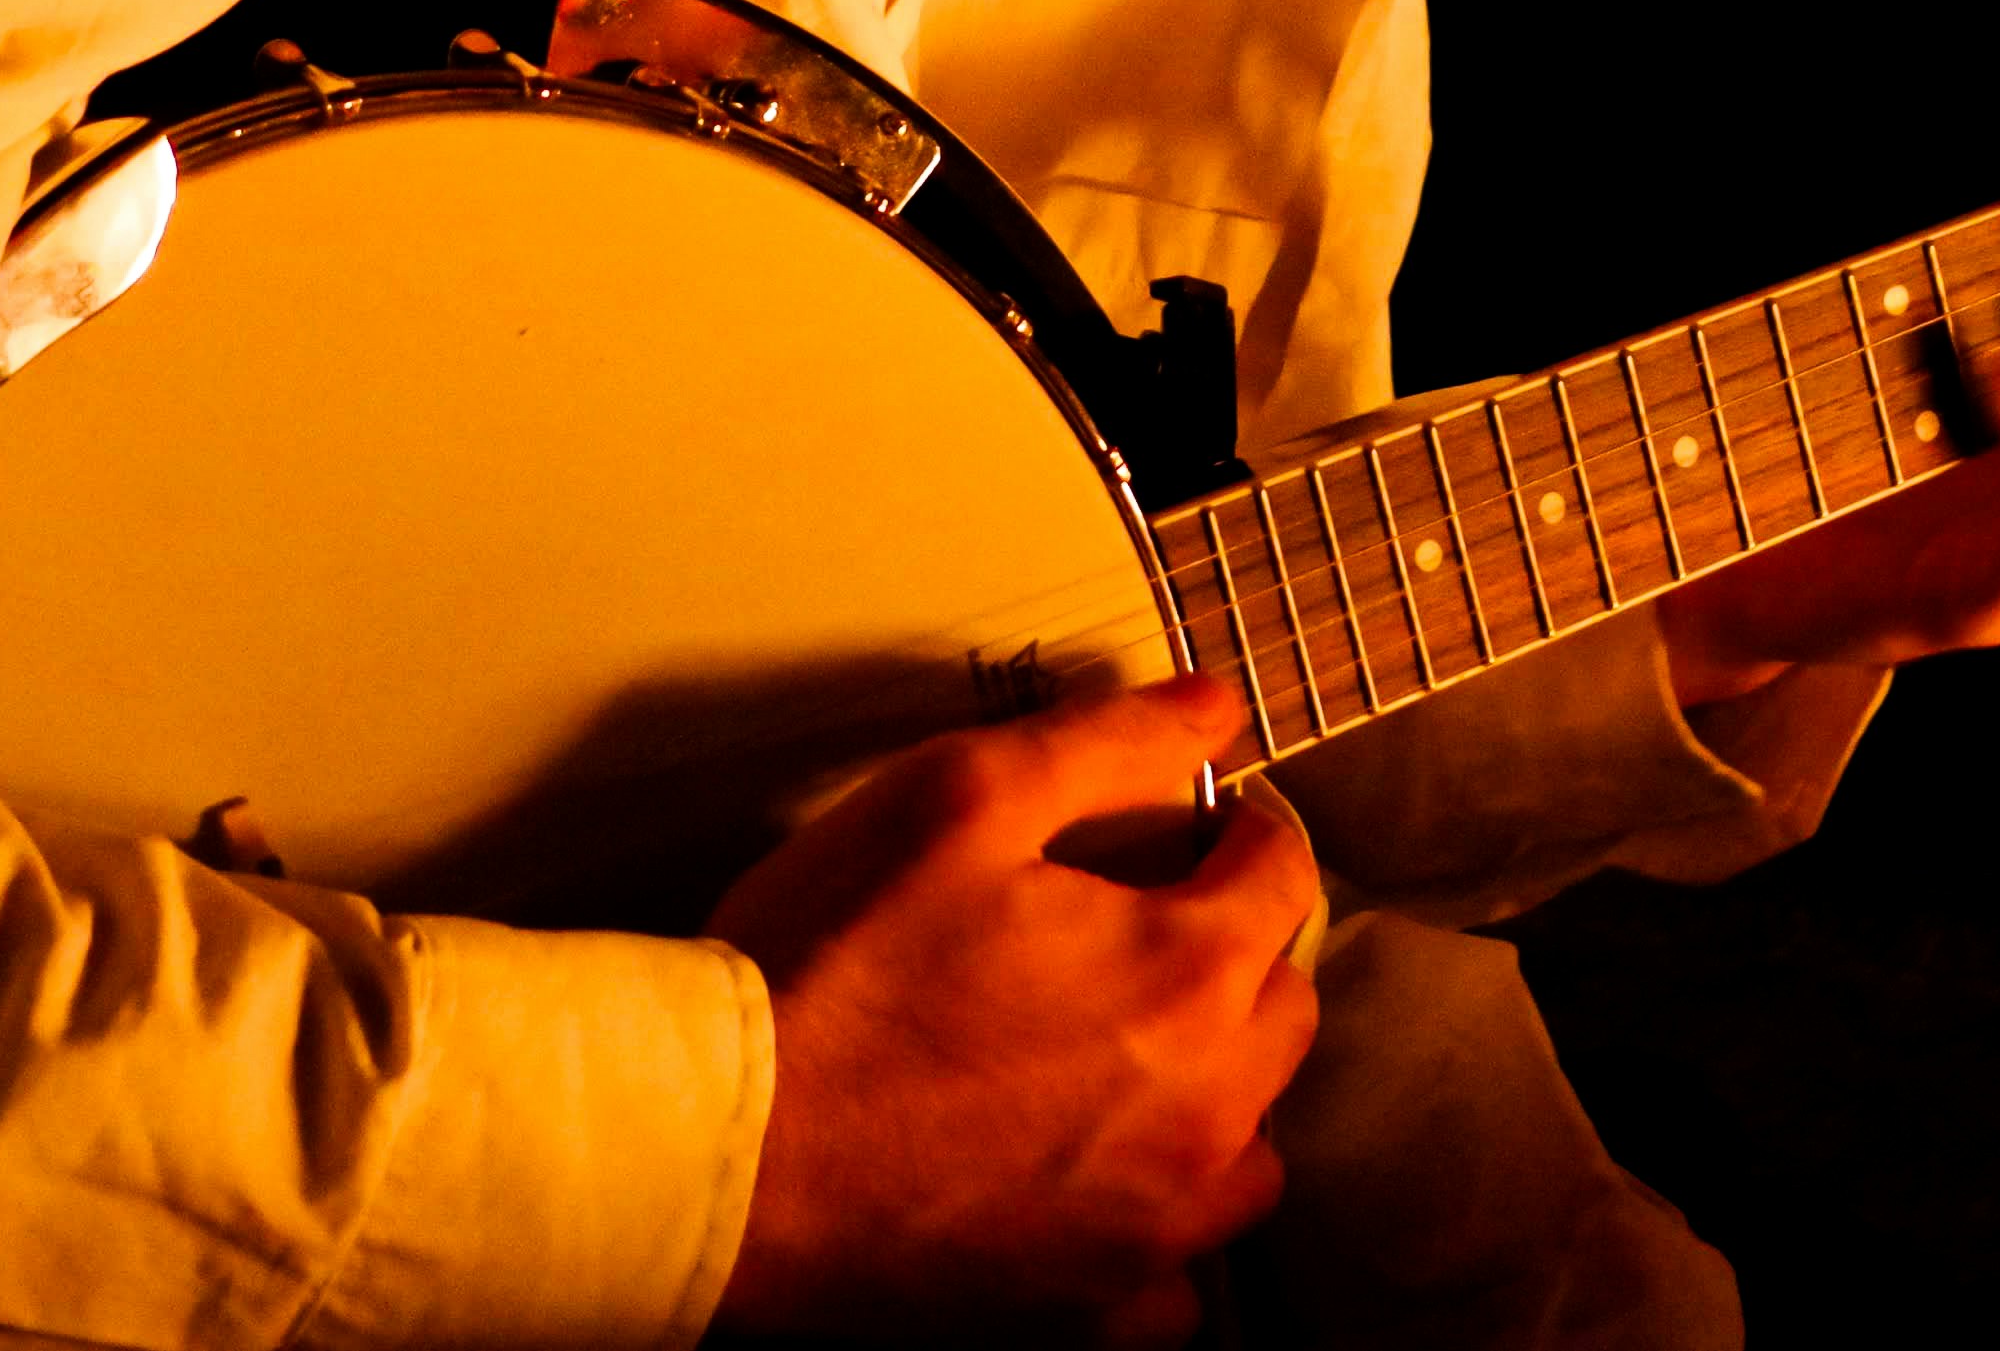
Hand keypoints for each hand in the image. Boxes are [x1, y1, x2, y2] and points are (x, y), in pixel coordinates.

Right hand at [709, 675, 1316, 1342]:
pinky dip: (1157, 1231)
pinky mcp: (1089, 1315)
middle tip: (1141, 926)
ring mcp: (1152, 1229)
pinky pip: (1181, 1281)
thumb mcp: (960, 797)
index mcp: (1185, 973)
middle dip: (1235, 950)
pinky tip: (1094, 1186)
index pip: (1281, 875)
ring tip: (1128, 1055)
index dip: (1239, 830)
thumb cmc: (829, 968)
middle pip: (1283, 1008)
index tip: (1197, 827)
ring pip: (1252, 1151)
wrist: (717, 1147)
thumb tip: (1214, 710)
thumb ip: (1108, 744)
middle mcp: (1202, 1112)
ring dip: (1218, 1094)